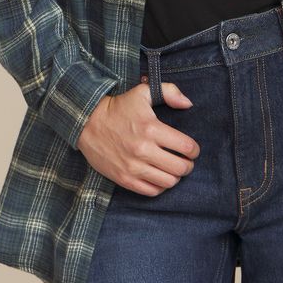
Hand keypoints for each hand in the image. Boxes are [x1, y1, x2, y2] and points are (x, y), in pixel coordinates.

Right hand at [77, 81, 200, 195]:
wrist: (88, 123)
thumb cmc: (119, 107)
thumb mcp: (143, 91)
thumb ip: (169, 92)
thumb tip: (188, 104)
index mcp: (151, 128)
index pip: (186, 147)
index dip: (194, 150)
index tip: (192, 149)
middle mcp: (144, 150)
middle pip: (180, 168)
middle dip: (188, 165)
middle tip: (186, 161)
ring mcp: (133, 167)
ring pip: (168, 182)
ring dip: (175, 177)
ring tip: (173, 169)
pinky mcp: (124, 179)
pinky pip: (151, 191)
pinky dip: (160, 187)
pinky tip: (159, 177)